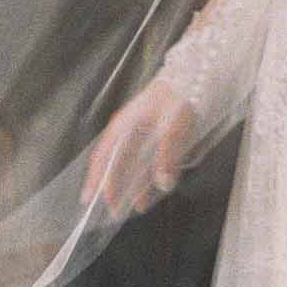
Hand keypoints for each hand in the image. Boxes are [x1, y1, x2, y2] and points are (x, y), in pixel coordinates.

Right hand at [80, 80, 196, 216]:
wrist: (194, 75)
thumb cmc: (178, 95)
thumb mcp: (173, 125)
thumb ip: (167, 154)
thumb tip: (162, 183)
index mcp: (125, 125)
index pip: (104, 157)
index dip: (97, 178)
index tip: (92, 198)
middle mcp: (128, 131)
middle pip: (115, 164)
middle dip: (113, 188)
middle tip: (113, 211)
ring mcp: (141, 134)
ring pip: (131, 166)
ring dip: (131, 186)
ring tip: (133, 207)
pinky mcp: (155, 137)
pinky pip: (146, 162)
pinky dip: (146, 178)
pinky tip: (150, 191)